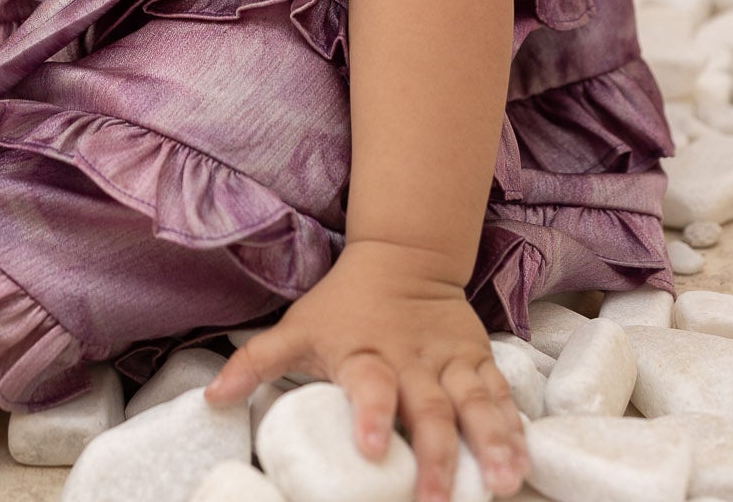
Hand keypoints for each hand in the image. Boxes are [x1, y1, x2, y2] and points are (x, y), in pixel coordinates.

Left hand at [205, 240, 529, 501]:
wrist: (404, 254)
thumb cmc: (343, 304)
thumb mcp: (298, 327)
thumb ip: (257, 361)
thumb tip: (211, 397)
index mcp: (364, 353)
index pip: (367, 382)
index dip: (369, 412)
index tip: (370, 446)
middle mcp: (411, 358)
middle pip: (427, 406)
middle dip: (436, 453)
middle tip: (437, 499)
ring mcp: (449, 359)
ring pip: (474, 402)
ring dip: (489, 443)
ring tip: (501, 483)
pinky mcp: (477, 359)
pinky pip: (499, 394)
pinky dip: (512, 426)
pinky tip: (521, 461)